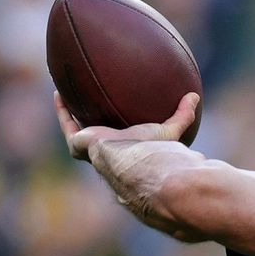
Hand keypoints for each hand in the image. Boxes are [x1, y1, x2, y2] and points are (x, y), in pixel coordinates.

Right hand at [56, 91, 199, 162]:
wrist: (134, 162)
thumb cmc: (154, 151)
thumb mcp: (170, 130)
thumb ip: (183, 116)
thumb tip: (195, 96)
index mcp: (126, 152)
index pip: (121, 144)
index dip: (118, 133)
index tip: (117, 118)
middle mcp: (106, 153)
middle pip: (97, 136)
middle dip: (93, 122)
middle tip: (90, 105)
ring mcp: (90, 150)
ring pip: (77, 129)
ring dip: (72, 114)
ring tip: (68, 95)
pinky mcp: (79, 145)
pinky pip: (67, 124)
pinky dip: (62, 109)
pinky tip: (59, 92)